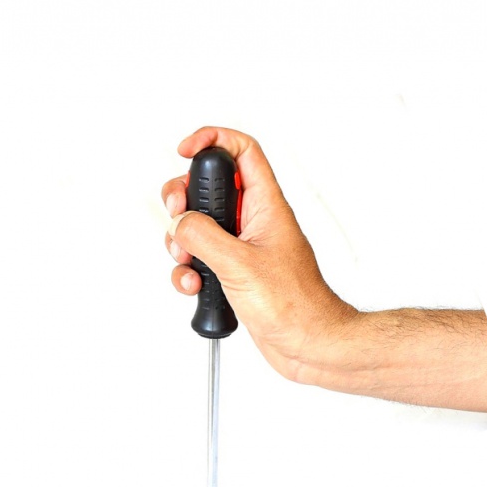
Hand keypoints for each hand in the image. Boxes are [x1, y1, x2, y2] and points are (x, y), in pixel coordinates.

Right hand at [163, 127, 355, 385]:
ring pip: (200, 229)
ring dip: (182, 244)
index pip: (241, 151)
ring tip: (188, 262)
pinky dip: (190, 272)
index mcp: (266, 206)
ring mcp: (244, 250)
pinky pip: (202, 262)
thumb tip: (181, 223)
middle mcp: (254, 223)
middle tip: (177, 215)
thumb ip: (204, 236)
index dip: (213, 140)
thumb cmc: (296, 307)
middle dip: (184, 200)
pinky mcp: (235, 276)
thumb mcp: (241, 264)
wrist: (309, 346)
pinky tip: (195, 287)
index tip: (186, 150)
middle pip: (211, 189)